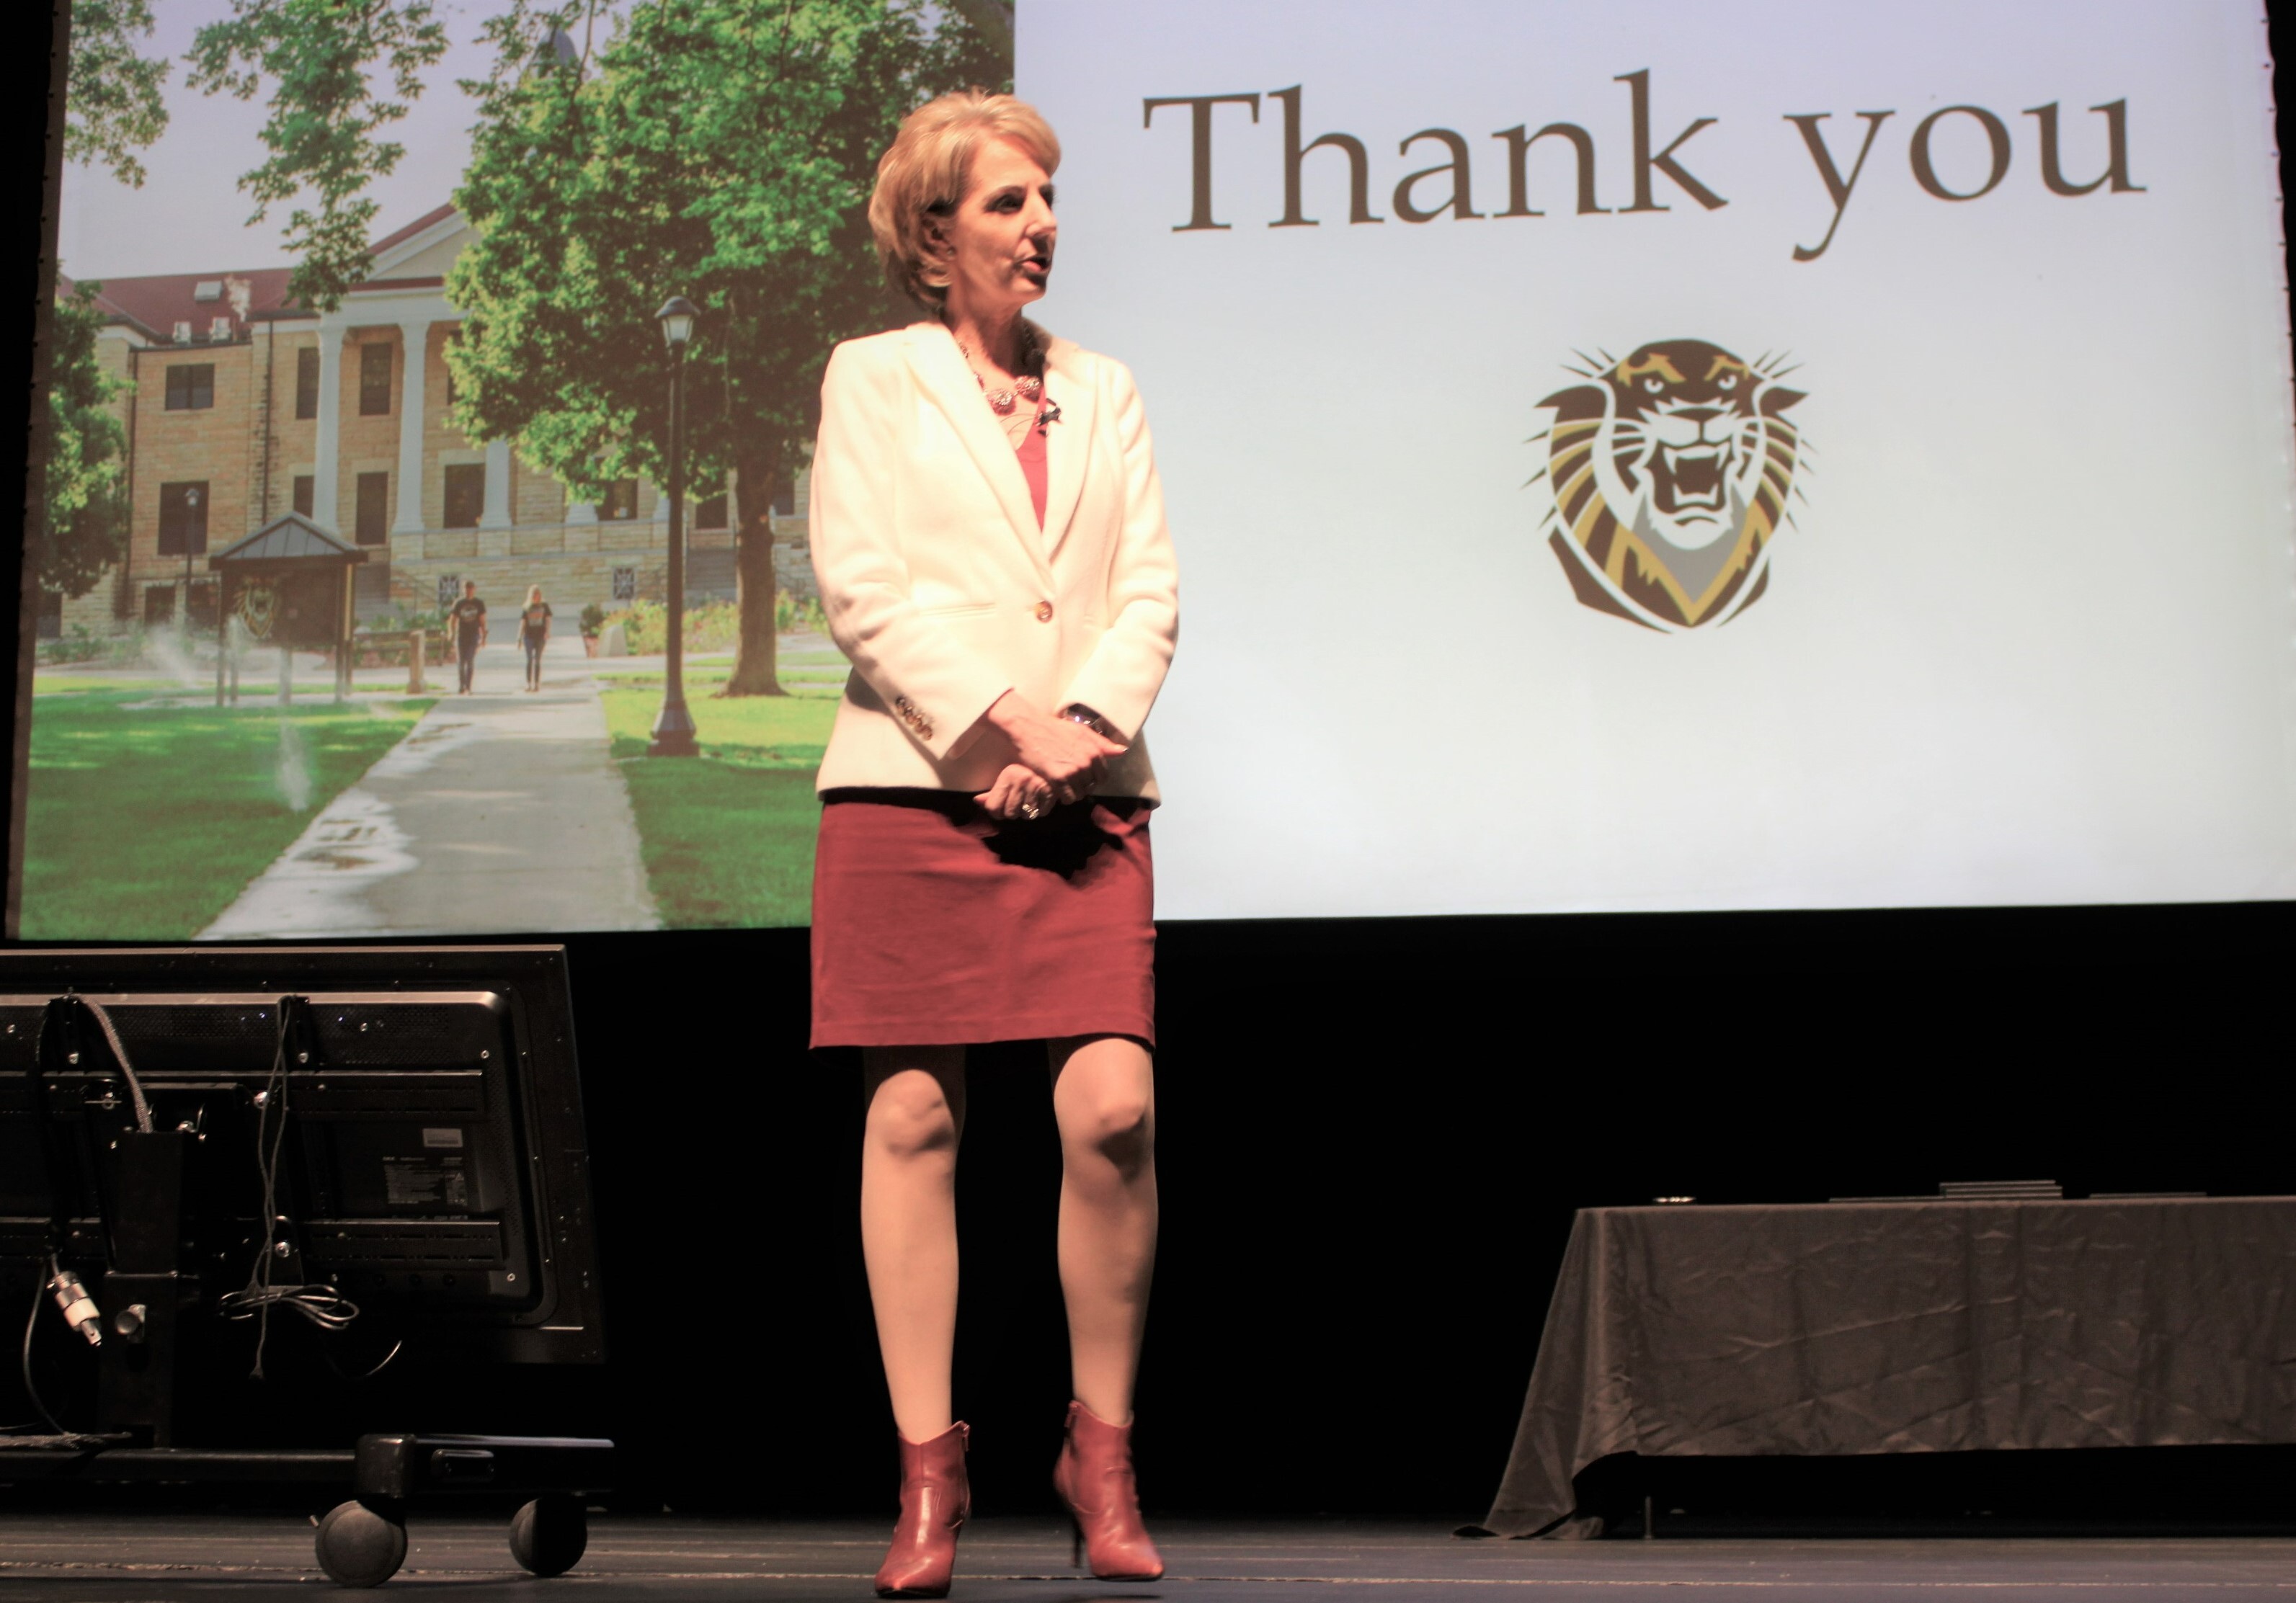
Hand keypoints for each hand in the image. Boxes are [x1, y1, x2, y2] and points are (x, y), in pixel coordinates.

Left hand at [977, 762, 1054, 820]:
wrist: (1055, 763)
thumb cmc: (1027, 772)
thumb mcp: (1008, 778)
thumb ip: (992, 792)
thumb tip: (977, 801)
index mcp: (1009, 774)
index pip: (993, 807)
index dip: (996, 812)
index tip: (1001, 807)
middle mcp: (1022, 779)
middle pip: (1010, 814)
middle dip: (1013, 812)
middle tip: (1019, 801)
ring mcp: (1037, 786)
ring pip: (1026, 816)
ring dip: (1028, 811)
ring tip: (1031, 799)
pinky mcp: (1051, 793)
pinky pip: (1041, 813)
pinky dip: (1041, 809)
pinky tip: (1041, 799)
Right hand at [985, 692, 1124, 802]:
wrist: (1028, 727)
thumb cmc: (1053, 728)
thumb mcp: (1081, 731)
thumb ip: (1102, 743)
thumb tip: (1122, 751)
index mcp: (1095, 751)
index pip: (1102, 777)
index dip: (1091, 778)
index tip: (1079, 774)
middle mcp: (1087, 762)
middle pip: (1090, 787)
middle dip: (1080, 785)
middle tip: (1066, 777)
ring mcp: (1074, 771)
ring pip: (1079, 795)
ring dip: (1070, 792)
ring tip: (1059, 782)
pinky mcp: (1058, 778)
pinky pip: (1067, 798)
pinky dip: (1061, 796)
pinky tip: (1053, 786)